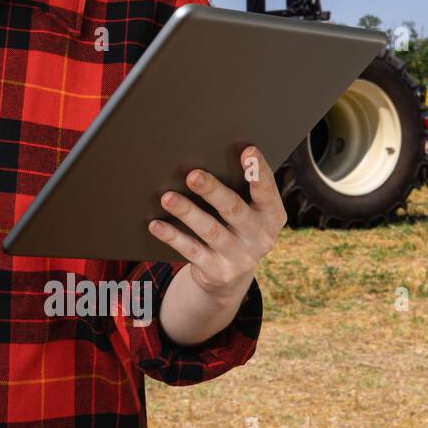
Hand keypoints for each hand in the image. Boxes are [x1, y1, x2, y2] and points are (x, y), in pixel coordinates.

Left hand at [146, 145, 286, 300]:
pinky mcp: (217, 271)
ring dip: (187, 213)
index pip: (267, 191)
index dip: (258, 171)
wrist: (230, 277)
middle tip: (193, 174)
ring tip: (167, 197)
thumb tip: (202, 158)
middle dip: (213, 191)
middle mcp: (260, 237)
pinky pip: (191, 251)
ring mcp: (239, 257)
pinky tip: (155, 224)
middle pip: (234, 210)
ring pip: (210, 231)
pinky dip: (172, 237)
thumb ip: (237, 190)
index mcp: (272, 216)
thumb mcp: (247, 213)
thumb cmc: (234, 228)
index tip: (248, 150)